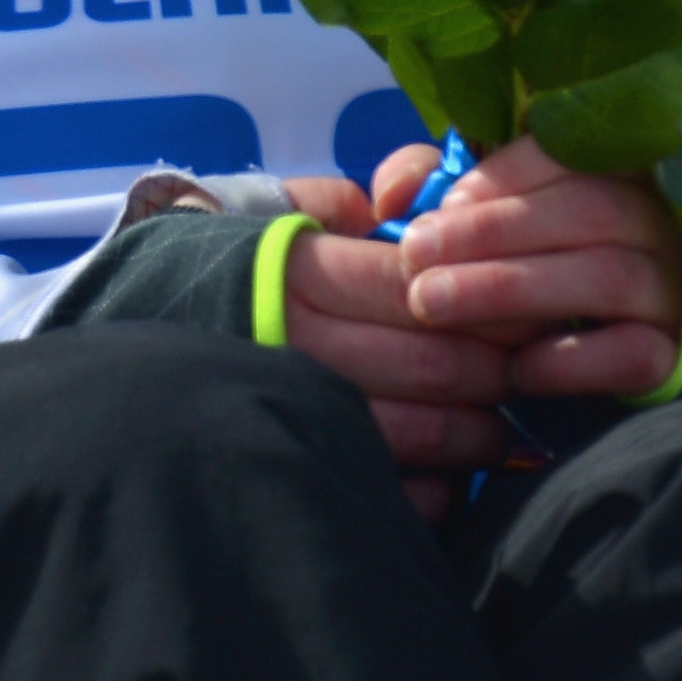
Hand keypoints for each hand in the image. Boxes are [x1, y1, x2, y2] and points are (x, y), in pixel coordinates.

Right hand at [280, 171, 511, 519]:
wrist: (161, 319)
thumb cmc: (256, 257)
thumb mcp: (303, 206)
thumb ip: (375, 189)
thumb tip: (426, 195)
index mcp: (302, 266)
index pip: (416, 284)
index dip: (479, 293)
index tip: (517, 300)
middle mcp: (298, 337)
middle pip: (429, 360)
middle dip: (493, 367)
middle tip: (520, 367)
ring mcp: (296, 407)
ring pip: (418, 431)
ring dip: (475, 434)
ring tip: (496, 427)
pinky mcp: (295, 459)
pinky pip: (385, 486)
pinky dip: (431, 490)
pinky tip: (449, 478)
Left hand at [393, 134, 681, 398]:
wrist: (588, 364)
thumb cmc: (520, 264)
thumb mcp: (476, 213)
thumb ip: (431, 184)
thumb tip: (391, 197)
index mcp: (617, 169)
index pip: (575, 153)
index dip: (505, 175)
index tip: (442, 205)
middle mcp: (659, 221)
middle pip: (589, 210)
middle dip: (491, 233)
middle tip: (414, 259)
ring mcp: (673, 289)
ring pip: (609, 275)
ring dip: (511, 288)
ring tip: (433, 304)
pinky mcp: (675, 356)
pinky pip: (637, 353)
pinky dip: (575, 360)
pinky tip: (517, 368)